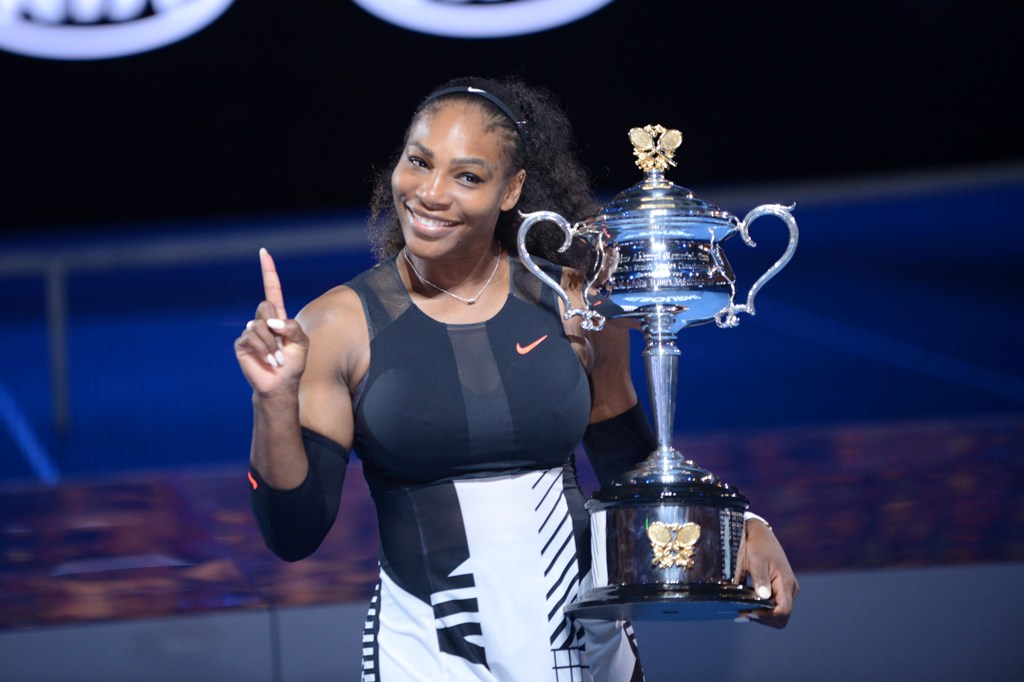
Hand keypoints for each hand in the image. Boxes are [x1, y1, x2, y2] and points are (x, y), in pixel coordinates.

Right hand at [234, 248, 308, 396]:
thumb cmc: (293, 364)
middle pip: (265, 305)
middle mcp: (262, 321)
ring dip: (273, 345)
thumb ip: (293, 327)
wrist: (281, 384)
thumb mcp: (302, 343)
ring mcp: (250, 331)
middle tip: (283, 347)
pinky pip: (252, 337)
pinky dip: (265, 350)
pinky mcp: (242, 344)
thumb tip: (272, 322)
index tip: (263, 252)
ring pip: (259, 324)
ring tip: (277, 360)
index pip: (271, 289)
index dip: (268, 272)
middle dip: (276, 326)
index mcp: (278, 317)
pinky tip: (269, 361)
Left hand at [735, 518, 798, 627]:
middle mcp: (790, 589)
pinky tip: (749, 605)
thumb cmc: (757, 546)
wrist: (761, 535)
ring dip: (763, 616)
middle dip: (765, 618)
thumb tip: (764, 597)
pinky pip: (775, 606)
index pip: (784, 610)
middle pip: (783, 616)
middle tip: (745, 612)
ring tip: (745, 609)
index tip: (750, 612)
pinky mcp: (780, 590)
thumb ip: (760, 579)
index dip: (768, 616)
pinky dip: (763, 610)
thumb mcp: (756, 561)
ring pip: (779, 614)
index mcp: (786, 583)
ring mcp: (787, 590)